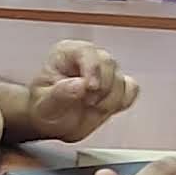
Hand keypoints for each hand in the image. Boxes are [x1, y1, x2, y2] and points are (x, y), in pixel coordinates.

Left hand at [3, 41, 138, 143]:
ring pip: (121, 80)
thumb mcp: (44, 105)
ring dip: (109, 99)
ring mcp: (105, 72)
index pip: (86, 51)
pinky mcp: (117, 86)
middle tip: (87, 103)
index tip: (90, 87)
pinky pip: (131, 90)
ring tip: (91, 107)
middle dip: (101, 88)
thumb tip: (79, 85)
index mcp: (67, 53)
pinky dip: (122, 102)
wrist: (53, 123)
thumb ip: (59, 95)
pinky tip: (105, 107)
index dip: (92, 68)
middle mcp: (88, 58)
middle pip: (108, 64)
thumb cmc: (45, 109)